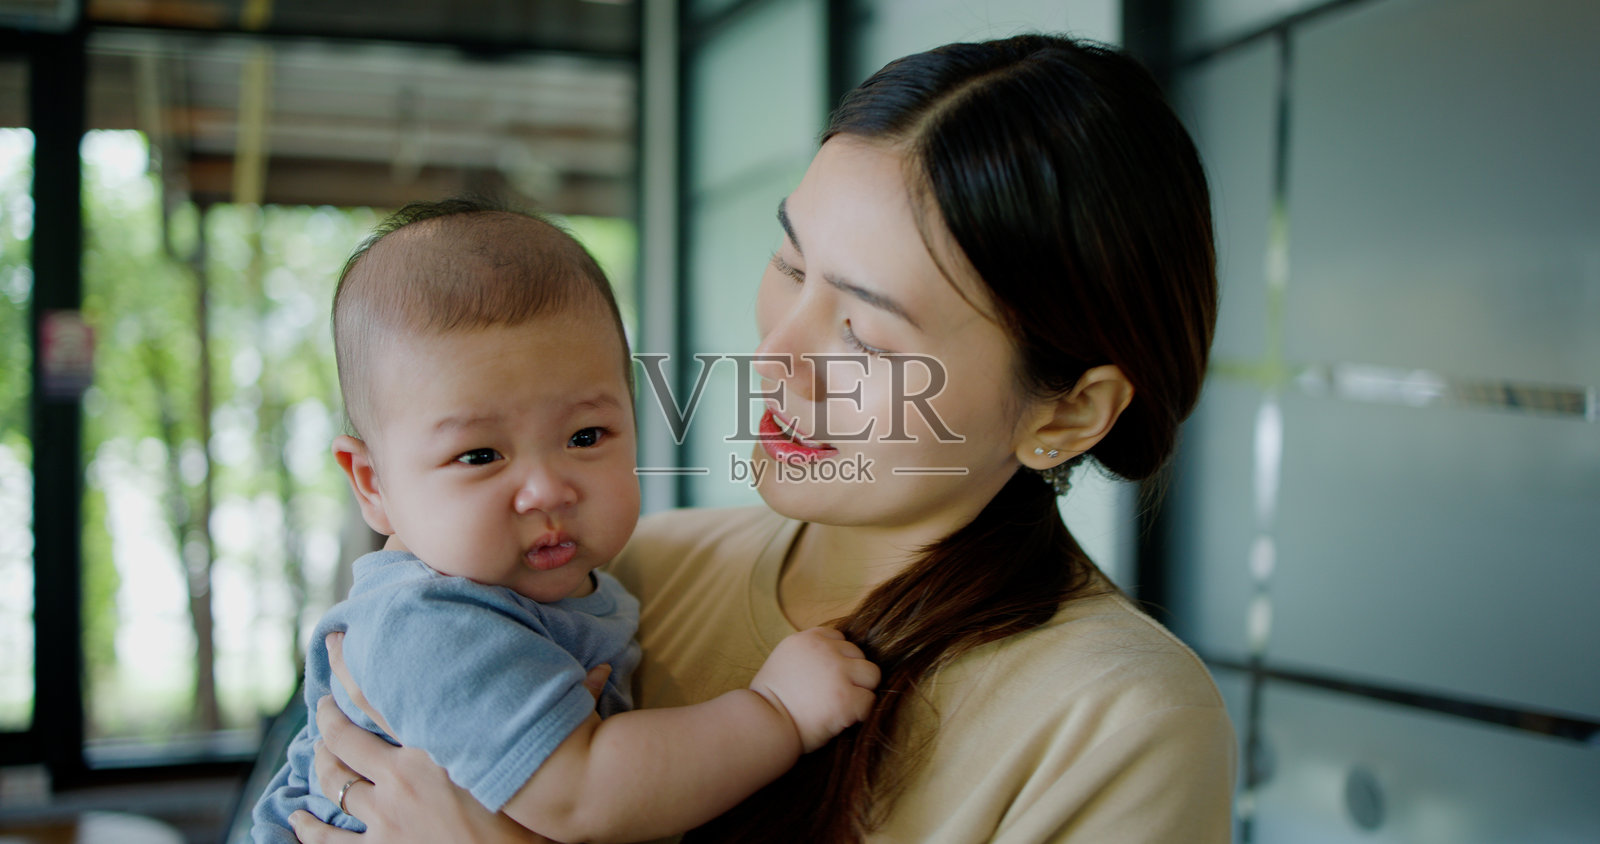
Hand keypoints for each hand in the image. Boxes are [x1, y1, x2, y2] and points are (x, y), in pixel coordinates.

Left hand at [286, 633, 610, 842]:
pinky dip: (308, 827)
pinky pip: (331, 839)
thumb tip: (605, 671)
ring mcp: (387, 816)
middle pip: (345, 734)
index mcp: (439, 741)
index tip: (337, 643)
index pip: (381, 692)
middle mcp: (403, 774)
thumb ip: (576, 708)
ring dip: (318, 761)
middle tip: (320, 693)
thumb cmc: (539, 818)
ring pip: (334, 779)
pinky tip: (296, 818)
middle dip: (327, 710)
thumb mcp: (552, 759)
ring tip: (313, 744)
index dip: (352, 665)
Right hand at [749, 627, 879, 752]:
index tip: (825, 679)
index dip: (837, 661)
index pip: (839, 639)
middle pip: (859, 655)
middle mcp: (824, 650)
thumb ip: (809, 654)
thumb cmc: (770, 702)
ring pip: (872, 674)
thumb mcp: (784, 661)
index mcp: (806, 639)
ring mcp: (837, 672)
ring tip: (841, 706)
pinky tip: (841, 720)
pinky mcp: (846, 698)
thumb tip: (836, 659)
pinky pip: (870, 701)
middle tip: (832, 696)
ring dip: (861, 690)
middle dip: (851, 675)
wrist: (762, 726)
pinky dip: (860, 713)